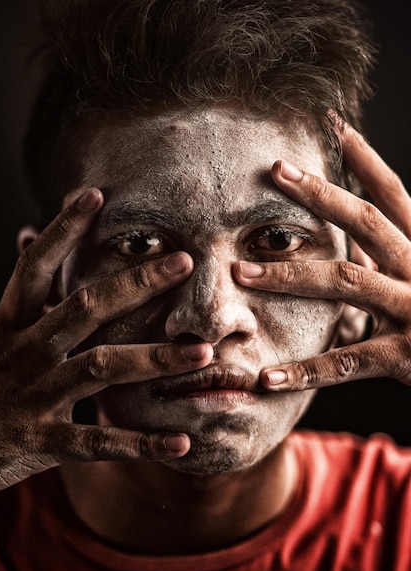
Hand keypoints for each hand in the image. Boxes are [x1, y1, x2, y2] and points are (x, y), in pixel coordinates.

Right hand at [0, 189, 212, 490]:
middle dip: (136, 283)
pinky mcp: (40, 441)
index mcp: (8, 325)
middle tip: (183, 262)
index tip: (94, 194)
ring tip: (202, 354)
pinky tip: (182, 444)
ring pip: (99, 368)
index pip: (34, 267)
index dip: (61, 230)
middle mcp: (22, 352)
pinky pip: (97, 441)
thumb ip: (23, 298)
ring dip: (154, 359)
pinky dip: (140, 443)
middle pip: (84, 308)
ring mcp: (32, 396)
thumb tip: (27, 236)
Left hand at [233, 124, 410, 390]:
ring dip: (288, 275)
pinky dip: (306, 370)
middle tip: (277, 170)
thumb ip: (394, 260)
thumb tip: (357, 244)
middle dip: (321, 194)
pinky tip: (267, 377)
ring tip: (241, 271)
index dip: (367, 161)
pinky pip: (346, 362)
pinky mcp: (403, 357)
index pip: (395, 196)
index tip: (336, 128)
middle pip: (367, 223)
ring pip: (345, 283)